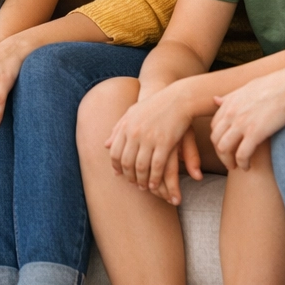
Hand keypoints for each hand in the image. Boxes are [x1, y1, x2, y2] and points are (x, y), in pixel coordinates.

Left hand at [105, 79, 201, 203]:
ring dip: (142, 180)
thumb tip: (106, 145)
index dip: (117, 166)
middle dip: (129, 176)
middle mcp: (135, 133)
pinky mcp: (165, 142)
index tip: (120, 175)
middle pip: (127, 162)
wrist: (178, 97)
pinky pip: (157, 166)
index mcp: (126, 126)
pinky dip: (154, 178)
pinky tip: (155, 184)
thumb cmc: (156, 104)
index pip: (115, 152)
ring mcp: (149, 138)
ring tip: (144, 187)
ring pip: (141, 166)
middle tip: (133, 184)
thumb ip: (118, 128)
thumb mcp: (133, 112)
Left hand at [210, 67, 284, 170]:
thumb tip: (215, 100)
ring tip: (237, 166)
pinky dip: (242, 164)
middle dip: (220, 153)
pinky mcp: (255, 133)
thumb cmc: (275, 85)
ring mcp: (241, 123)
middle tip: (229, 161)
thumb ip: (230, 96)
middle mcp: (230, 113)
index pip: (213, 126)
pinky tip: (247, 167)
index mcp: (228, 102)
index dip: (218, 140)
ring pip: (224, 149)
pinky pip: (241, 154)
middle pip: (215, 140)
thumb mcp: (247, 87)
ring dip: (228, 161)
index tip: (226, 147)